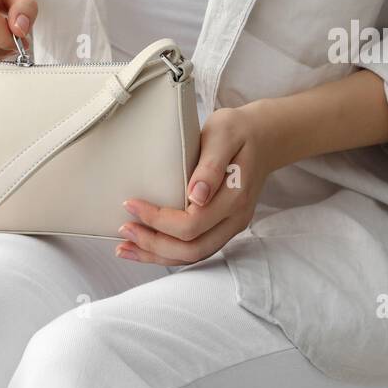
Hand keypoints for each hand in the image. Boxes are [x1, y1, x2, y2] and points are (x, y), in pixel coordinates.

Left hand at [116, 106, 271, 265]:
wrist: (263, 137)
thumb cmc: (238, 131)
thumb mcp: (224, 134)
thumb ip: (211, 166)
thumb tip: (197, 196)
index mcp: (234, 197)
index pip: (191, 223)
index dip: (157, 220)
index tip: (130, 204)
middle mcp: (234, 219)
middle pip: (191, 248)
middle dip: (153, 243)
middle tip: (124, 228)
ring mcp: (229, 226)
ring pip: (192, 256)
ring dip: (156, 255)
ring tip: (125, 247)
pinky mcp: (221, 227)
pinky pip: (195, 249)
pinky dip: (167, 253)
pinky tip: (145, 248)